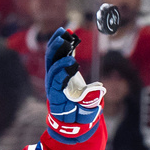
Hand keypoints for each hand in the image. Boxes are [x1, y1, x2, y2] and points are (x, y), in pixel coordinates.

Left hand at [44, 27, 104, 142]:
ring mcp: (54, 76)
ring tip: (65, 31)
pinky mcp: (59, 69)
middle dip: (56, 53)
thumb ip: (91, 105)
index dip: (61, 71)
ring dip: (57, 43)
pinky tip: (66, 31)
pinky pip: (57, 54)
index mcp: (57, 96)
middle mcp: (52, 84)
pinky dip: (60, 42)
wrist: (71, 118)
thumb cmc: (79, 118)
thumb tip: (99, 90)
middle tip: (64, 42)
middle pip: (50, 66)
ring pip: (51, 57)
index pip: (55, 81)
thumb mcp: (86, 115)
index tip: (72, 63)